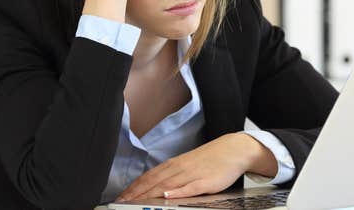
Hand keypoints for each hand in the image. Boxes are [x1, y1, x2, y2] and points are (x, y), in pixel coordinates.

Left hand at [116, 133, 274, 200]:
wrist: (233, 150)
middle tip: (121, 202)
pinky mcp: (205, 182)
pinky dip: (177, 192)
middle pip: (153, 182)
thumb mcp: (187, 165)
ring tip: (135, 202)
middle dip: (135, 193)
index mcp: (173, 165)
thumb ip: (171, 175)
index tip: (120, 197)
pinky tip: (167, 196)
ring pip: (166, 185)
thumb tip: (154, 186)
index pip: (148, 177)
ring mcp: (192, 175)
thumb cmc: (210, 159)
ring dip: (149, 194)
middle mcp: (179, 168)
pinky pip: (189, 188)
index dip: (133, 187)